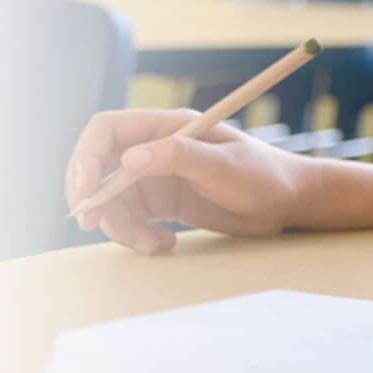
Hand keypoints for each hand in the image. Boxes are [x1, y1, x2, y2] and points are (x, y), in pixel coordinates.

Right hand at [60, 109, 372, 254]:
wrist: (289, 203)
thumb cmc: (263, 176)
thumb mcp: (223, 166)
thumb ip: (178, 158)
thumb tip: (128, 159)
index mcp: (166, 127)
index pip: (106, 130)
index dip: (86, 156)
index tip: (84, 190)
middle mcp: (156, 149)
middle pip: (101, 167)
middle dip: (93, 197)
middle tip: (94, 224)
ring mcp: (158, 177)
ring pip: (115, 201)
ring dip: (122, 226)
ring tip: (153, 244)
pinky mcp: (165, 203)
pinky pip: (134, 220)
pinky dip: (140, 237)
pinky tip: (165, 245)